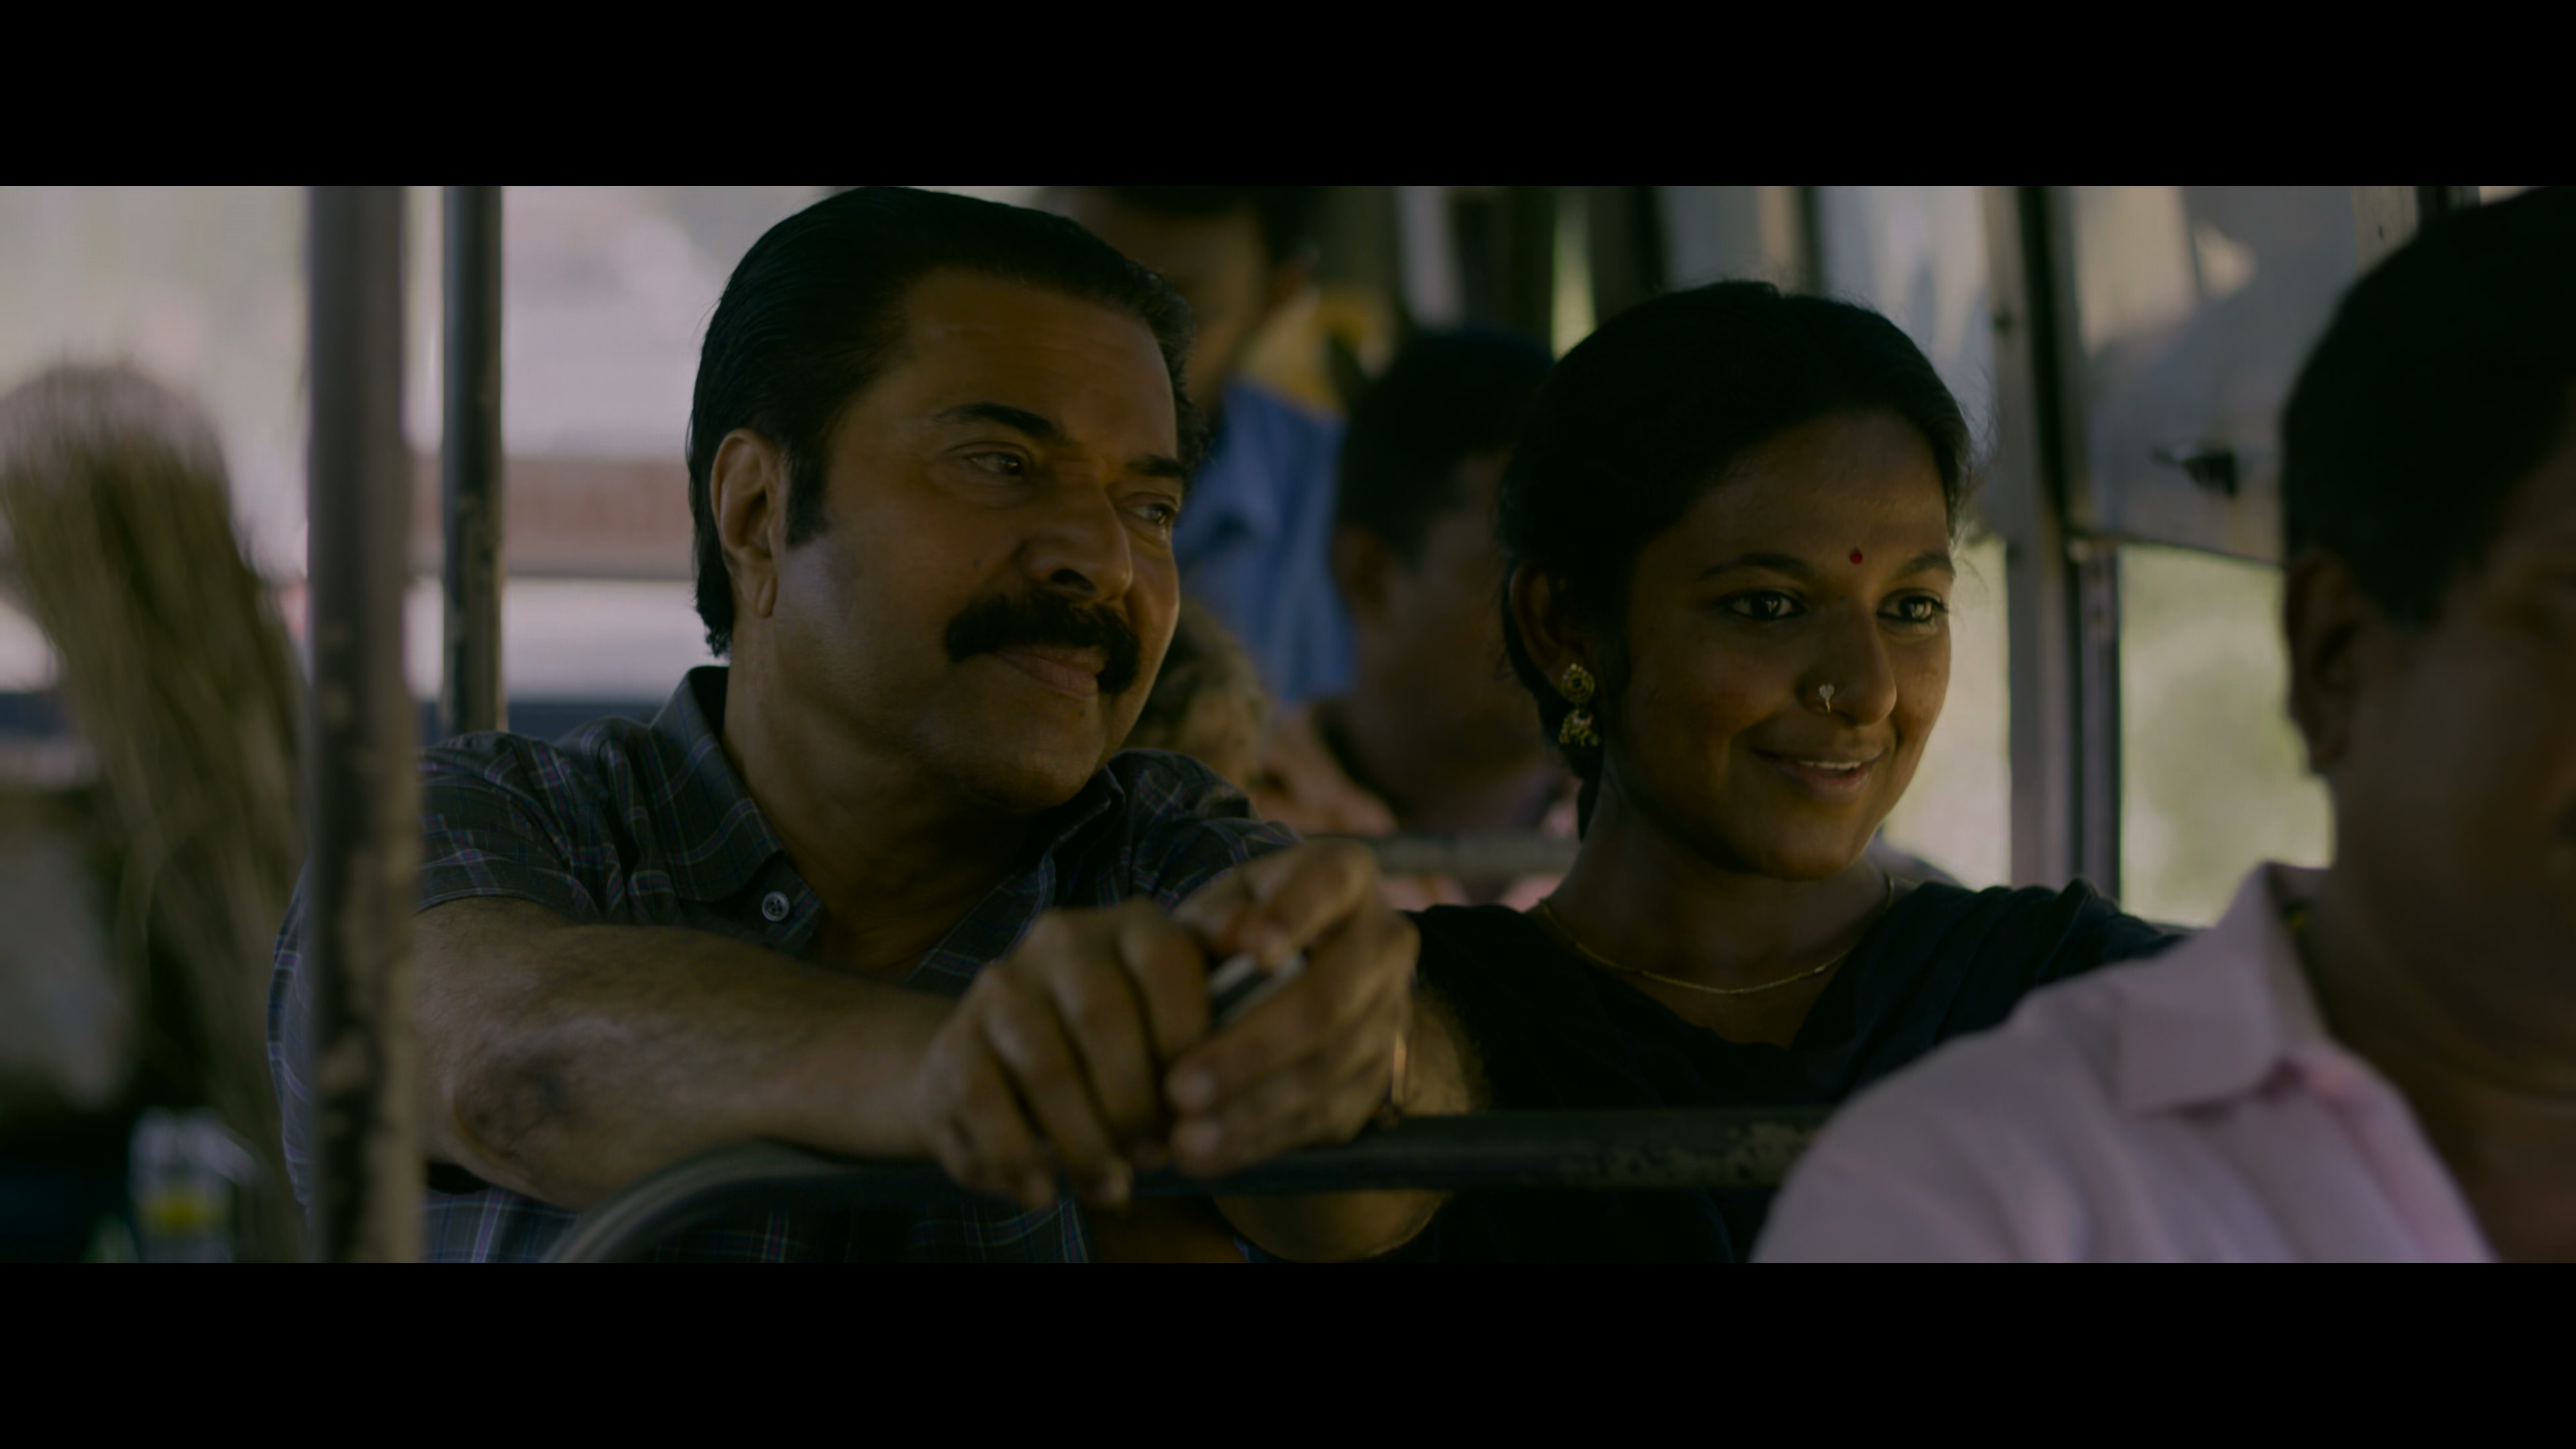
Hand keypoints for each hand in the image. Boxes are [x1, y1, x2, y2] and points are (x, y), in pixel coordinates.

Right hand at [908, 899, 1208, 1210]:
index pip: (1166, 961)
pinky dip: (1019, 1159)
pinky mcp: (954, 1043)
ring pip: (1046, 1069)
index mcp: (1131, 925)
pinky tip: (1043, 1192)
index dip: (1187, 1041)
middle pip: (1102, 1018)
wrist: (1001, 1061)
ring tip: (1110, 1184)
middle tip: (1156, 1155)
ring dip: (1085, 1142)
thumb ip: (1229, 985)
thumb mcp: (1181, 1013)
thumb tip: (1276, 956)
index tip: (1202, 1104)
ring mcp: (1001, 988)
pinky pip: (986, 1106)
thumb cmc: (1122, 1044)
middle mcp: (1061, 940)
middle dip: (1136, 1102)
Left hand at [1161, 840, 1416, 1177]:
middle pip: (1331, 997)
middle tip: (1179, 1086)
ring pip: (1330, 1067)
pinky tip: (1211, 1154)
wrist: (1297, 979)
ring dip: (1254, 1108)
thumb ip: (1216, 917)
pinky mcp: (1379, 1078)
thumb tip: (1230, 938)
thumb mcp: (1220, 907)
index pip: (1331, 884)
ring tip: (1185, 1136)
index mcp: (1345, 877)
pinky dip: (1265, 1137)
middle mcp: (1384, 942)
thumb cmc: (1237, 930)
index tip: (1253, 952)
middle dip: (1253, 1048)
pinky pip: (1327, 1113)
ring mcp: (1389, 1014)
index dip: (1296, 916)